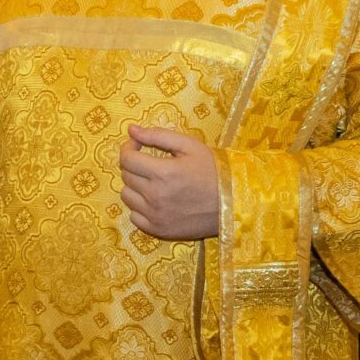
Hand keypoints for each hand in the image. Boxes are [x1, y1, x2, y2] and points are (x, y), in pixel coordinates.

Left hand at [118, 124, 220, 239]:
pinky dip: (140, 207)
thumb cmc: (213, 171)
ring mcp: (154, 215)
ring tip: (153, 182)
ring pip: (127, 196)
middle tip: (150, 162)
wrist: (233, 203)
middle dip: (134, 165)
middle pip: (126, 176)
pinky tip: (156, 201)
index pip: (127, 159)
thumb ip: (158, 136)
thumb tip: (131, 129)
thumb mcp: (190, 146)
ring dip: (135, 186)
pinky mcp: (157, 230)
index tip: (137, 145)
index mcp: (162, 173)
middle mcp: (154, 196)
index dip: (128, 148)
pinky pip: (134, 216)